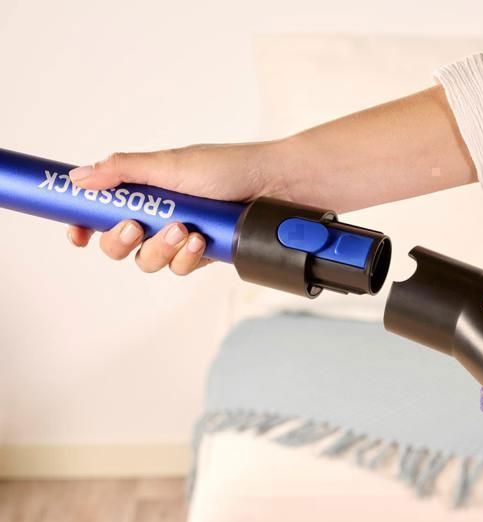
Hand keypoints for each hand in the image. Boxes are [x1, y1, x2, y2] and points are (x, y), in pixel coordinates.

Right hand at [66, 141, 290, 274]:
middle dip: (122, 241)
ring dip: (161, 249)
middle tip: (136, 227)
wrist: (275, 185)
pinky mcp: (204, 254)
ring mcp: (181, 237)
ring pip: (150, 262)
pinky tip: (201, 242)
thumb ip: (124, 171)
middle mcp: (160, 214)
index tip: (77, 233)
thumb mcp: (170, 164)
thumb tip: (78, 178)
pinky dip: (187, 258)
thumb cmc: (228, 168)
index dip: (85, 225)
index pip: (104, 212)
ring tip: (183, 230)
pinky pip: (182, 268)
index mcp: (145, 189)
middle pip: (121, 245)